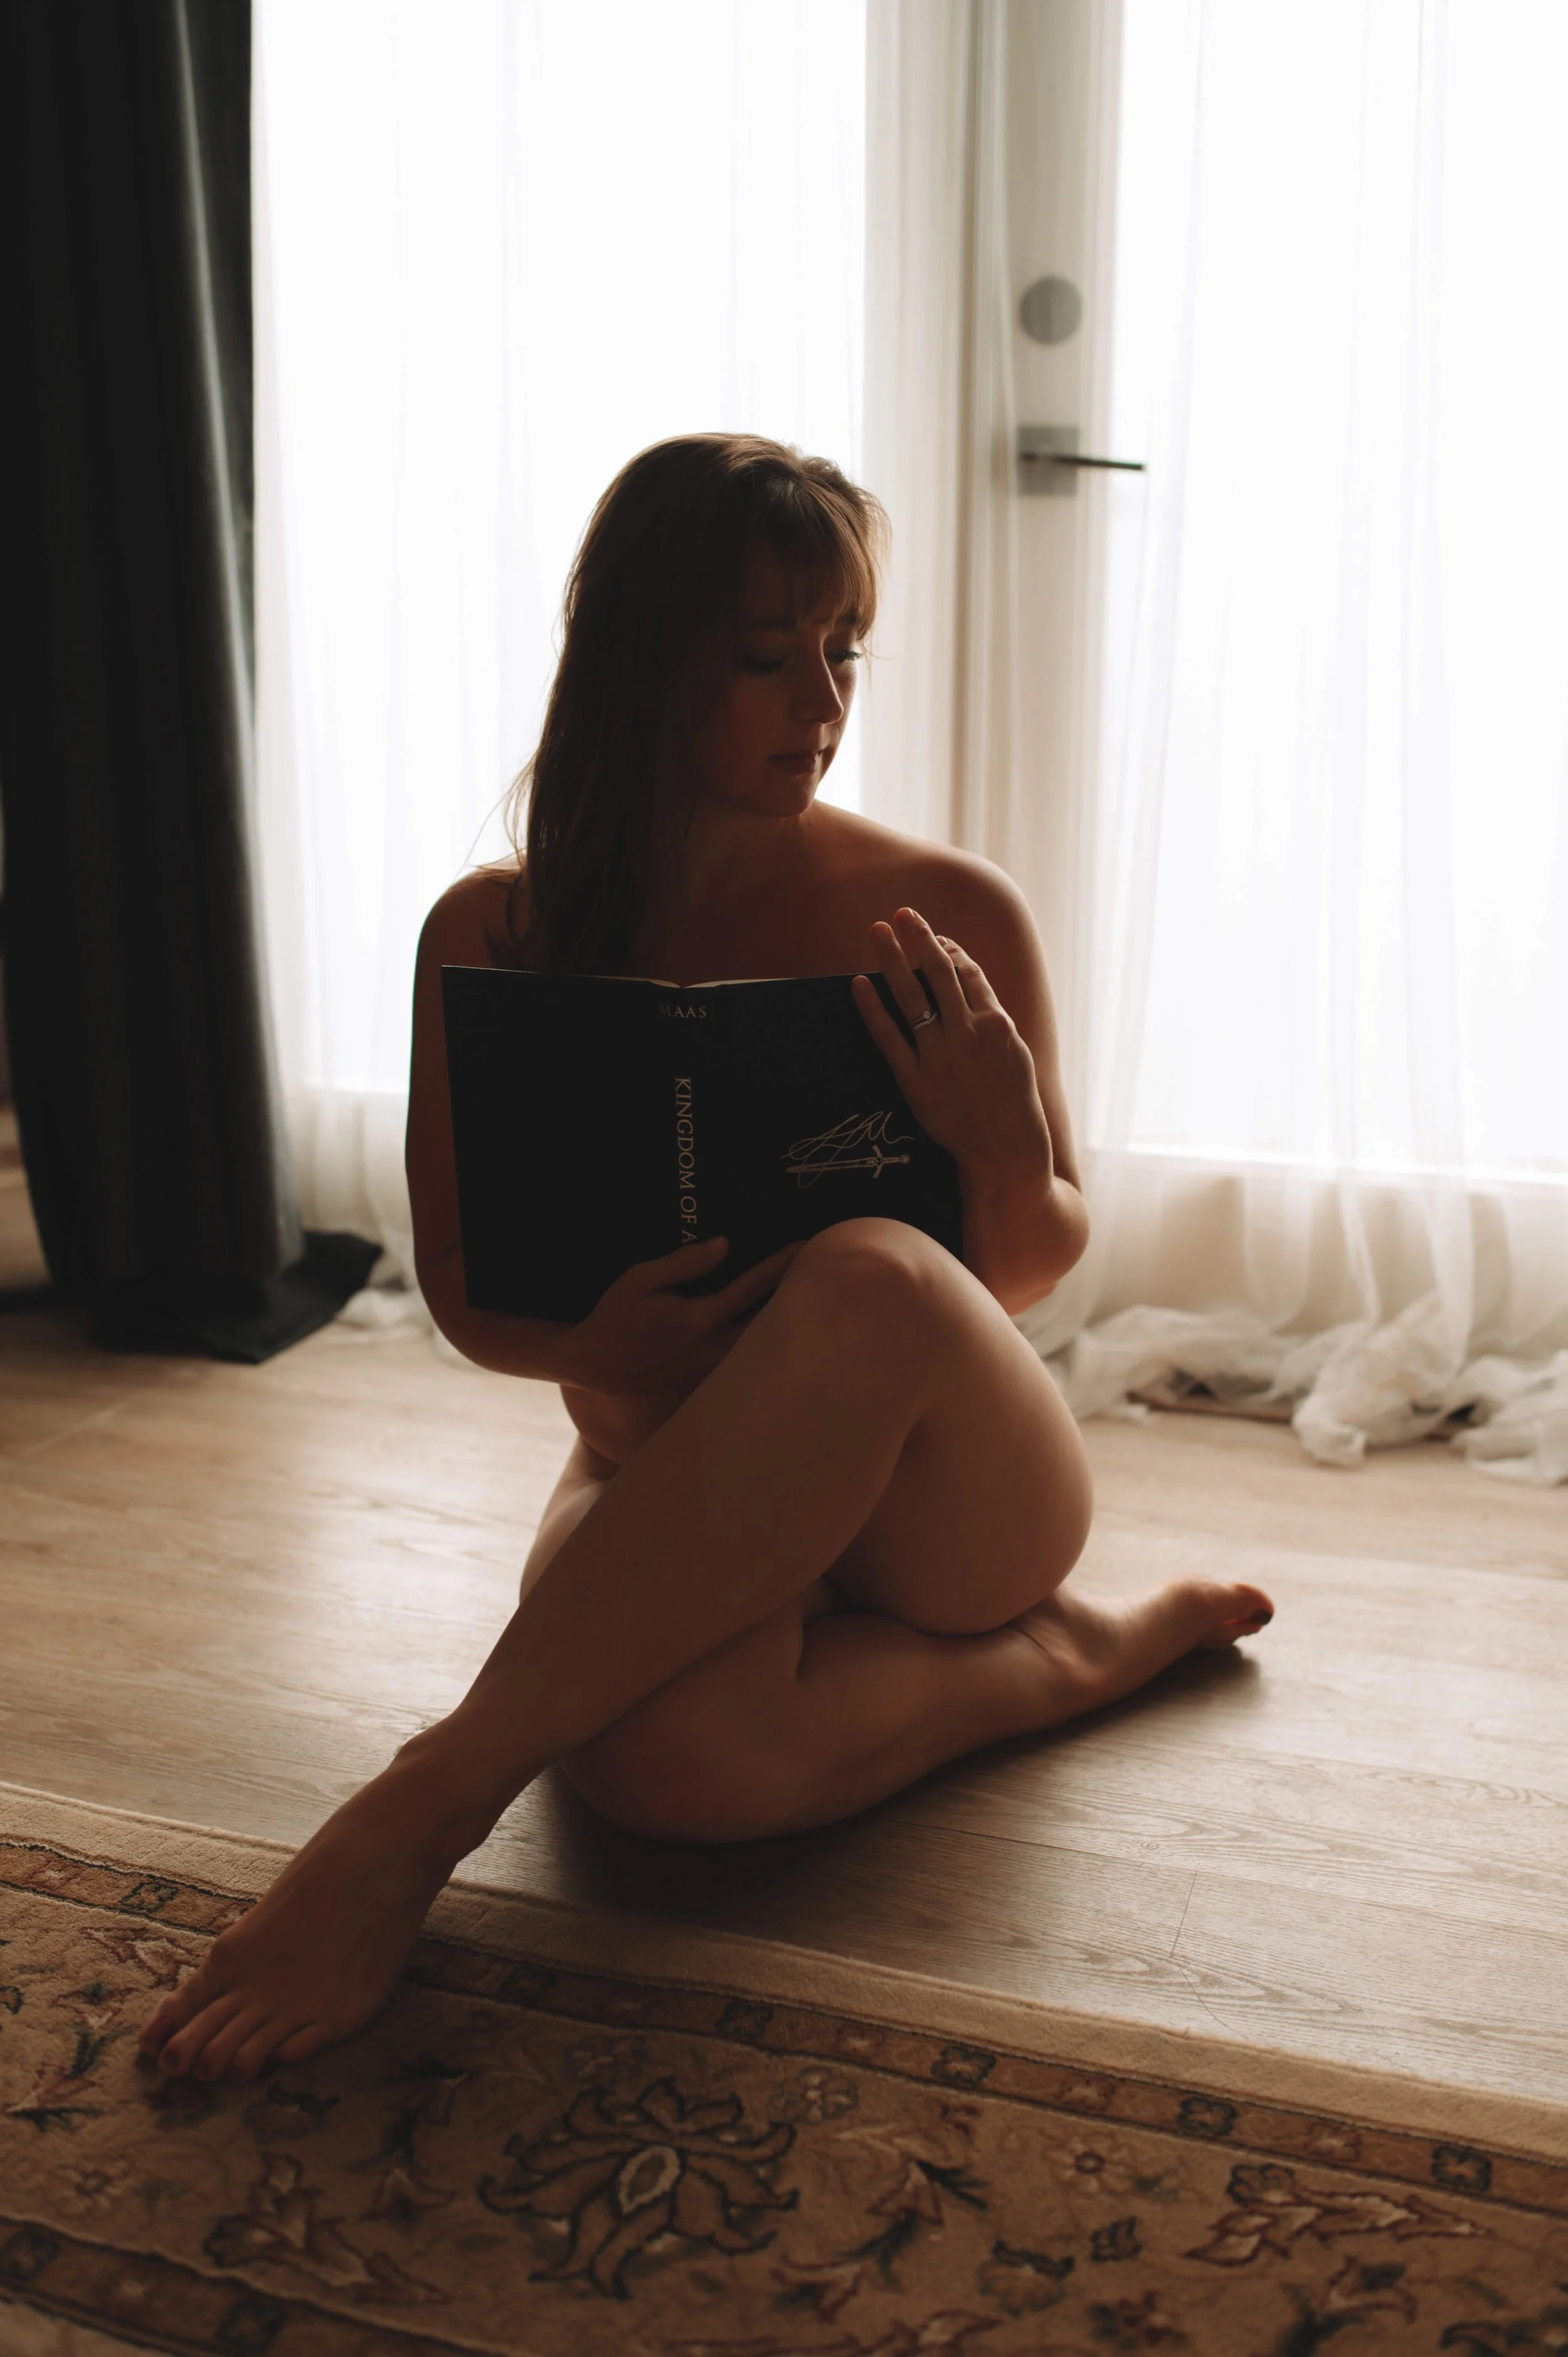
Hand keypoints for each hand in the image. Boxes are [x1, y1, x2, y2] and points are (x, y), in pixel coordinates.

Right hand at [563, 1234, 801, 1394]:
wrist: (597, 1365)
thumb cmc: (616, 1318)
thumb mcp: (640, 1280)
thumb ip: (684, 1263)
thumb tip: (724, 1245)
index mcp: (699, 1320)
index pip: (752, 1289)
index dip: (782, 1266)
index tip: (808, 1247)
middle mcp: (714, 1349)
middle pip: (772, 1324)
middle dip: (801, 1299)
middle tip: (829, 1276)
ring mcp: (714, 1370)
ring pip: (764, 1346)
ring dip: (789, 1324)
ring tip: (815, 1301)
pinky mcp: (710, 1381)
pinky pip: (749, 1360)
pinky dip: (768, 1344)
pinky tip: (783, 1330)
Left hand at [851, 908, 1052, 1184]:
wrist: (1006, 1152)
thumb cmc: (1015, 1106)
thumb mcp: (1015, 1055)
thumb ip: (994, 1023)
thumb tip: (973, 995)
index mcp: (997, 1024)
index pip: (968, 973)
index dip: (949, 949)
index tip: (934, 936)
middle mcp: (968, 1033)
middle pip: (939, 973)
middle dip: (920, 939)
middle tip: (904, 913)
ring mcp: (940, 1056)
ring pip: (913, 996)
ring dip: (894, 958)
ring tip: (879, 931)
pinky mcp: (916, 1081)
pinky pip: (889, 1036)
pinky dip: (872, 1007)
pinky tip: (859, 982)